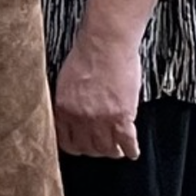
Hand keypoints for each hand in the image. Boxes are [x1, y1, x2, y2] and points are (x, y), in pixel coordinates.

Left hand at [53, 33, 142, 158]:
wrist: (106, 43)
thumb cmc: (87, 55)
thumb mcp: (65, 82)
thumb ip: (68, 102)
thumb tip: (71, 115)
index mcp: (63, 108)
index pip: (66, 141)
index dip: (76, 146)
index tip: (82, 146)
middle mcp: (80, 118)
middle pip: (87, 148)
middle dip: (95, 151)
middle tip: (102, 148)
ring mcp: (101, 119)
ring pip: (107, 149)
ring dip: (112, 151)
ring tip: (117, 150)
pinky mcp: (122, 116)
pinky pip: (127, 142)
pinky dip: (131, 150)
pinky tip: (132, 151)